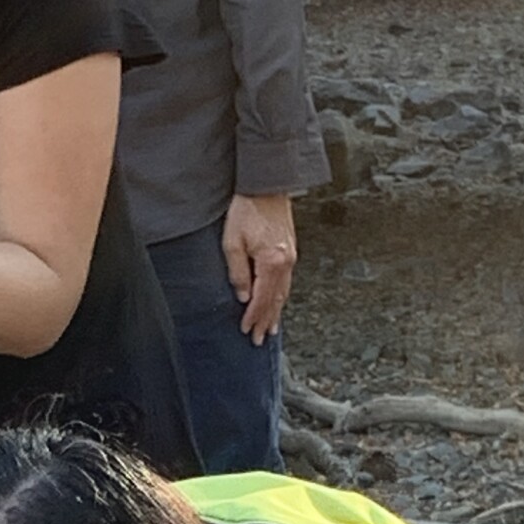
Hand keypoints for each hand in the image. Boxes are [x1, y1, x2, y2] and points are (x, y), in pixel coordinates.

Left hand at [221, 192, 297, 343]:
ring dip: (276, 313)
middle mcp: (285, 263)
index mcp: (271, 263)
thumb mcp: (232, 242)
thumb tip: (242, 296)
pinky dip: (281, 297)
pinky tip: (278, 303)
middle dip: (266, 321)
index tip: (246, 330)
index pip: (260, 299)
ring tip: (271, 329)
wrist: (266, 183)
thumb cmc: (248, 209)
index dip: (253, 317)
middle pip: (275, 301)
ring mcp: (290, 257)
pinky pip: (286, 281)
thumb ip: (238, 273)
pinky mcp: (290, 250)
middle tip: (259, 340)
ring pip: (283, 293)